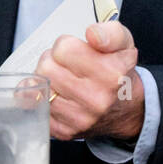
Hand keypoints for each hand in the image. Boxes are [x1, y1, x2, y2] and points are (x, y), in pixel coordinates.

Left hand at [35, 22, 143, 141]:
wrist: (126, 111)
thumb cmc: (119, 74)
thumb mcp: (124, 44)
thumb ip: (110, 32)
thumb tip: (92, 33)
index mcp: (110, 74)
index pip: (63, 48)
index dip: (67, 46)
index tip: (76, 52)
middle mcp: (95, 99)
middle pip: (46, 67)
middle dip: (53, 61)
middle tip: (66, 65)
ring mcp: (79, 118)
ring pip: (39, 87)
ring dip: (47, 80)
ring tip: (63, 79)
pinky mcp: (64, 131)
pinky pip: (36, 107)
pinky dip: (43, 98)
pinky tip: (58, 96)